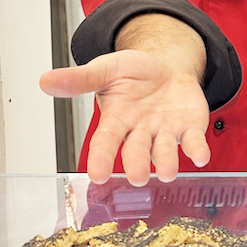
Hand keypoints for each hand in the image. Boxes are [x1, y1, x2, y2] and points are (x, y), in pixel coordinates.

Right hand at [39, 50, 209, 185]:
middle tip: (137, 178)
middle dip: (137, 164)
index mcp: (117, 119)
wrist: (166, 68)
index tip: (96, 175)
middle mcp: (141, 131)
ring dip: (166, 162)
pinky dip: (197, 149)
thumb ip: (81, 78)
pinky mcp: (190, 127)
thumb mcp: (107, 69)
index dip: (101, 157)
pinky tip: (201, 157)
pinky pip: (193, 140)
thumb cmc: (133, 74)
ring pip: (165, 150)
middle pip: (137, 150)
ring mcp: (166, 132)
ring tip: (167, 174)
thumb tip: (45, 81)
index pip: (106, 141)